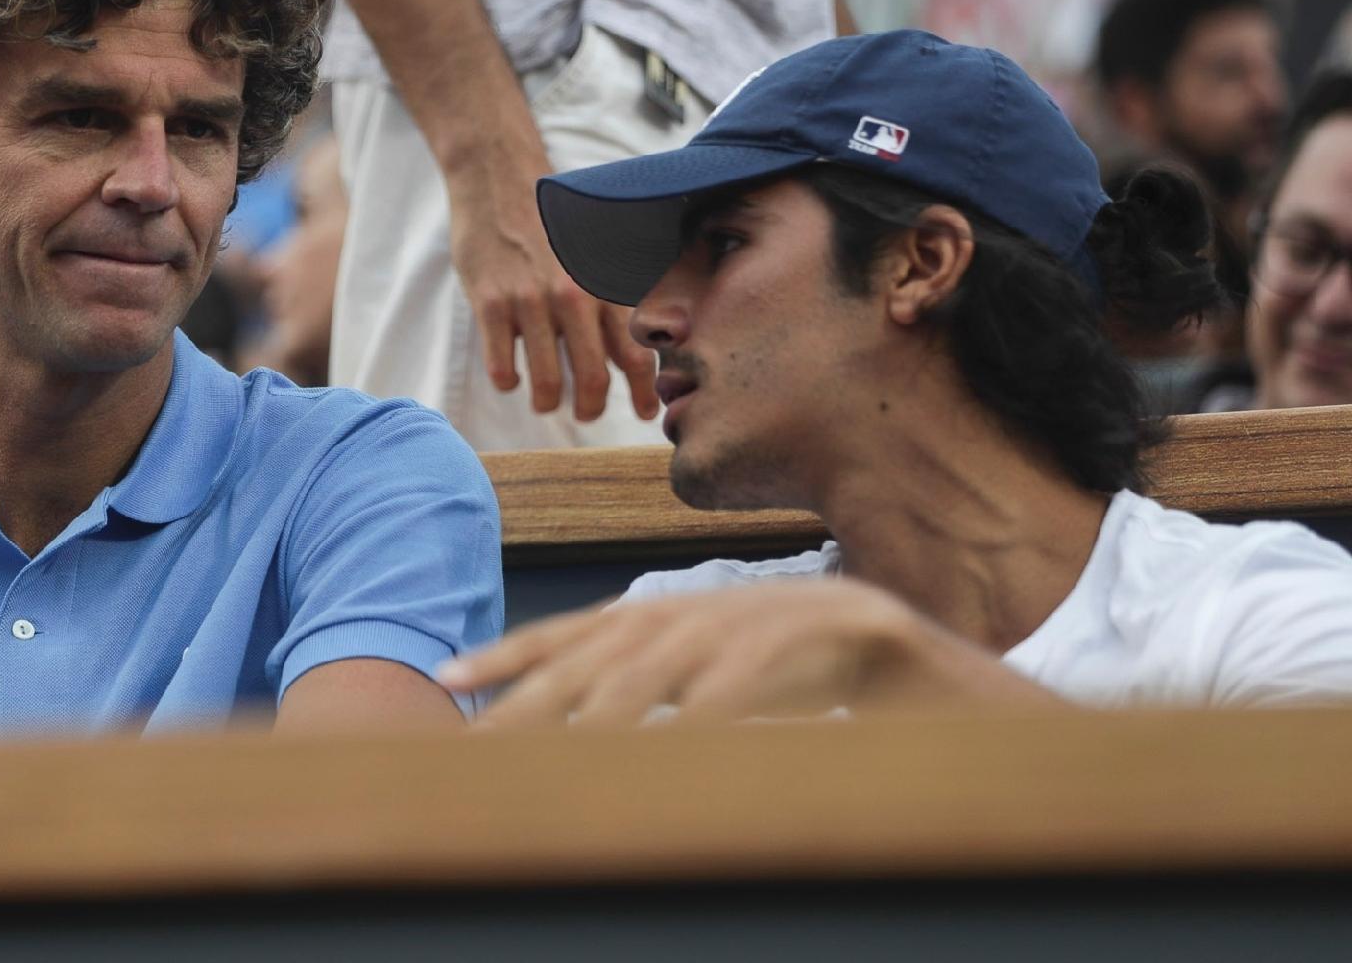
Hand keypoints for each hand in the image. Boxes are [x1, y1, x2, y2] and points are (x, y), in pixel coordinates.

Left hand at [437, 579, 1059, 727]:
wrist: (912, 654)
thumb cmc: (802, 678)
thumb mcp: (712, 688)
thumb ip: (653, 699)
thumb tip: (575, 733)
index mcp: (671, 618)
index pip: (573, 634)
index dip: (509, 654)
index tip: (446, 682)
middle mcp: (699, 611)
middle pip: (599, 651)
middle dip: (532, 690)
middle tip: (477, 734)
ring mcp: (751, 622)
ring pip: (662, 661)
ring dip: (602, 705)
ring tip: (552, 746)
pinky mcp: (806, 642)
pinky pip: (745, 680)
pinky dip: (707, 709)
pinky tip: (671, 741)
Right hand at [445, 146, 658, 422]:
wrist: (497, 179)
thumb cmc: (550, 218)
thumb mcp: (595, 248)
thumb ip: (613, 292)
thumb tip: (641, 342)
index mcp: (604, 283)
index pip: (637, 353)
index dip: (645, 393)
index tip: (645, 412)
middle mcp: (574, 295)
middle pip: (594, 378)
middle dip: (592, 409)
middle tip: (587, 413)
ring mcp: (530, 301)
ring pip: (547, 382)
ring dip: (548, 402)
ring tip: (546, 401)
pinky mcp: (491, 304)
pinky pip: (502, 368)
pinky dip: (508, 382)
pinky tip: (510, 375)